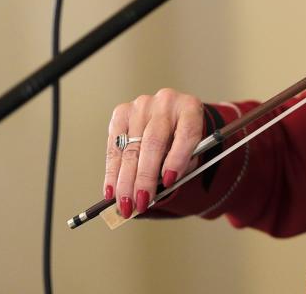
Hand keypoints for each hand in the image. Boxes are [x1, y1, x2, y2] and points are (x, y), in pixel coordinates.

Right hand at [104, 89, 203, 217]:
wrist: (172, 114)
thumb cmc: (182, 136)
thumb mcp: (193, 148)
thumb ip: (182, 165)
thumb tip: (159, 188)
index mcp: (190, 108)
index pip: (186, 133)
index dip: (178, 159)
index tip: (168, 182)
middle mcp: (166, 102)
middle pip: (154, 142)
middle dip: (145, 178)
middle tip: (141, 202)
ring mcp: (142, 106)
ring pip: (130, 148)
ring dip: (125, 181)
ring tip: (125, 204)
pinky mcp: (121, 113)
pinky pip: (114, 146)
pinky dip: (112, 172)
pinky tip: (112, 190)